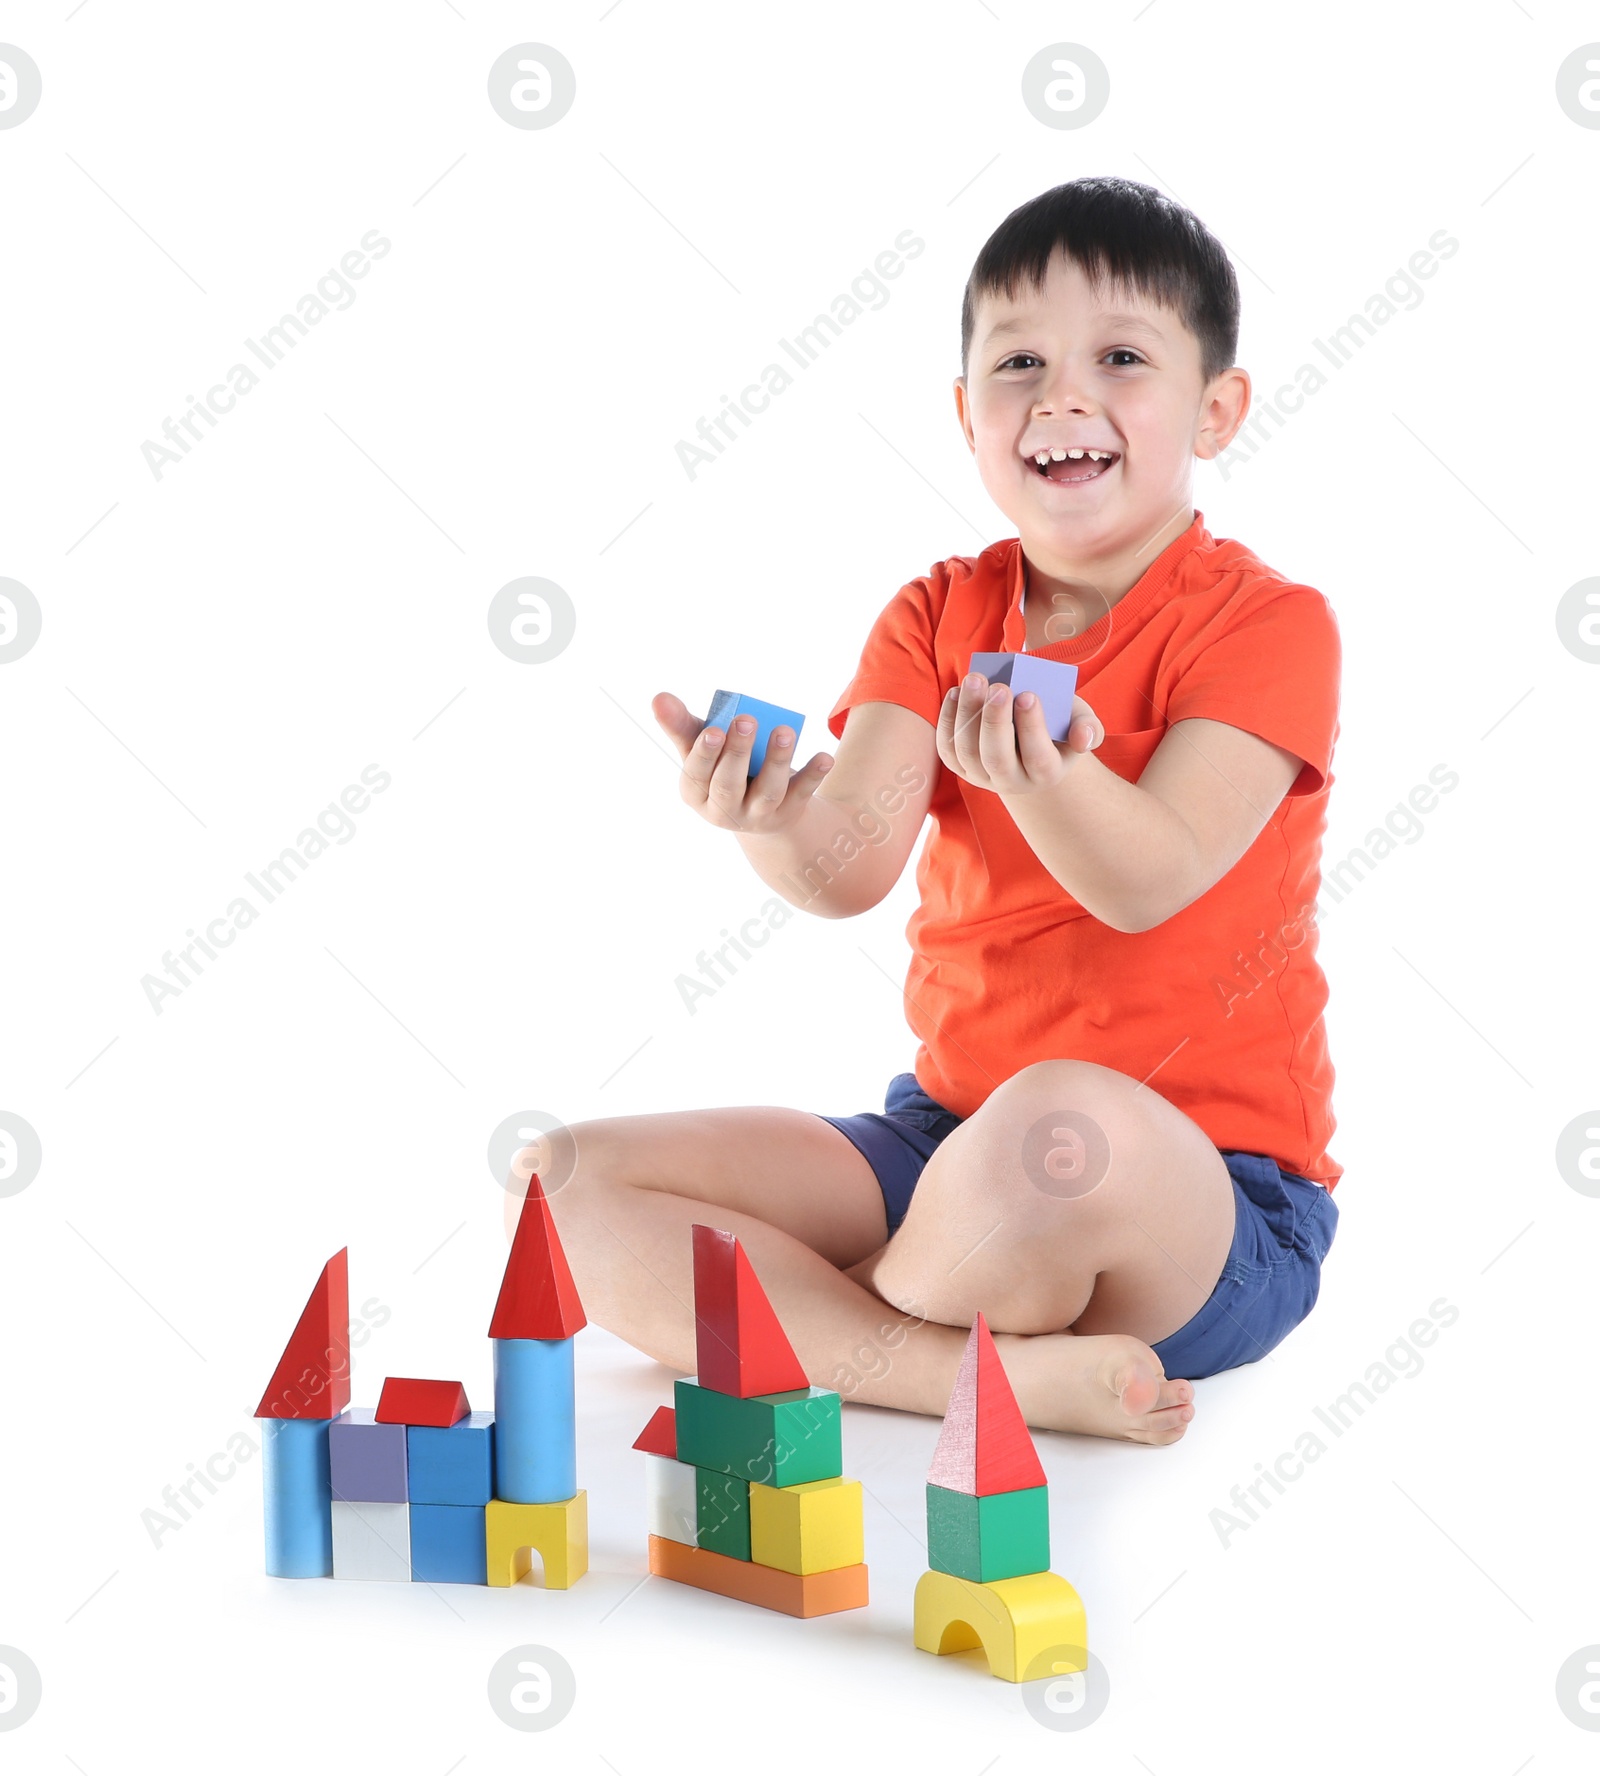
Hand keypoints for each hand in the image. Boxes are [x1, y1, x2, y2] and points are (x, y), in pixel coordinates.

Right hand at [652, 691, 833, 833]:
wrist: (760, 809)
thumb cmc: (723, 768)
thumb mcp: (701, 748)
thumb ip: (681, 725)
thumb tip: (659, 697)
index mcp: (696, 793)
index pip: (696, 775)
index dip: (704, 754)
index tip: (714, 730)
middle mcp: (724, 810)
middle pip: (728, 785)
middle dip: (737, 753)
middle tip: (746, 720)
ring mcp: (758, 815)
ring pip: (767, 791)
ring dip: (776, 761)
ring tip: (783, 731)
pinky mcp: (788, 812)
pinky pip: (801, 793)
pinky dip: (813, 774)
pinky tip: (824, 757)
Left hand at [936, 672, 1103, 793]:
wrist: (1031, 747)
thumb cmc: (1058, 728)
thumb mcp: (1080, 724)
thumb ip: (1088, 728)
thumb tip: (1084, 738)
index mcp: (1046, 773)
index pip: (1038, 757)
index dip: (1032, 727)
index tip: (1028, 694)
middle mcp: (1012, 781)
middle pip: (997, 758)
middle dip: (995, 720)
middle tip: (999, 685)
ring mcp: (982, 776)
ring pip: (968, 751)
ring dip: (968, 713)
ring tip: (974, 680)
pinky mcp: (961, 767)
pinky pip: (948, 748)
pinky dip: (949, 719)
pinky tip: (956, 692)